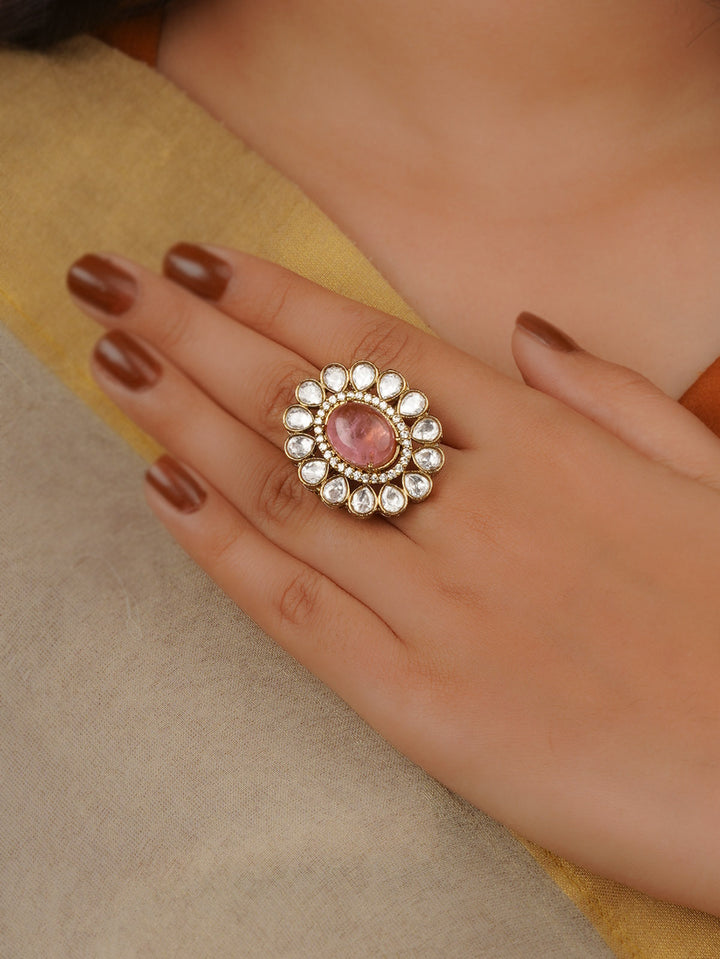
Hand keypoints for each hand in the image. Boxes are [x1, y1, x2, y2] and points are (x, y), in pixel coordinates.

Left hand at [67, 245, 719, 914]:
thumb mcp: (707, 477)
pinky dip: (221, 548)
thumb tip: (526, 334)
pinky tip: (164, 488)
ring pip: (284, 494)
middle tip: (116, 287)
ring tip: (117, 362)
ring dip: (185, 420)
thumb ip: (611, 398)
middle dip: (198, 335)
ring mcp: (442, 608)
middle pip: (307, 405)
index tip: (201, 261)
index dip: (276, 299)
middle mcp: (480, 513)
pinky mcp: (422, 706)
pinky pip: (296, 611)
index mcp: (549, 451)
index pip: (378, 350)